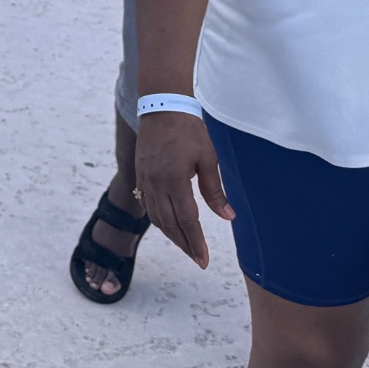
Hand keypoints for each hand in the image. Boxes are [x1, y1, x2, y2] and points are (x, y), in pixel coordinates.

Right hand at [134, 112, 233, 269]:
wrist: (162, 107)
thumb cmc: (189, 130)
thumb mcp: (208, 158)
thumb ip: (215, 190)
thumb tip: (228, 216)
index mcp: (174, 180)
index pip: (186, 220)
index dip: (196, 243)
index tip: (203, 261)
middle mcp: (156, 183)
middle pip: (169, 224)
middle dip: (184, 244)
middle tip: (197, 259)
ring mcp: (145, 179)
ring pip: (155, 217)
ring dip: (170, 234)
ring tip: (185, 245)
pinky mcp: (140, 174)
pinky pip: (146, 204)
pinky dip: (157, 218)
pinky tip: (167, 223)